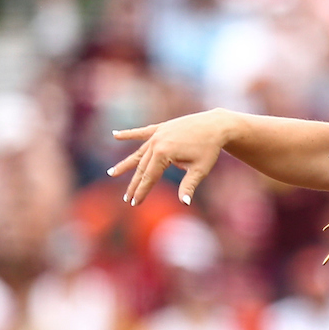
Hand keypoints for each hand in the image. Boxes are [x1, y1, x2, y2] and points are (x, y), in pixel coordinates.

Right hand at [108, 109, 231, 205]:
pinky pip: (141, 132)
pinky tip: (115, 135)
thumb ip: (189, 186)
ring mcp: (157, 133)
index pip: (149, 177)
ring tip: (112, 173)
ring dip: (126, 164)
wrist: (216, 125)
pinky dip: (128, 134)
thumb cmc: (209, 149)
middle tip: (126, 199)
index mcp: (164, 153)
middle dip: (134, 184)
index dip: (142, 191)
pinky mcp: (161, 127)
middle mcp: (156, 142)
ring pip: (139, 153)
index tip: (134, 204)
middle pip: (142, 167)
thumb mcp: (200, 169)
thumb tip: (185, 203)